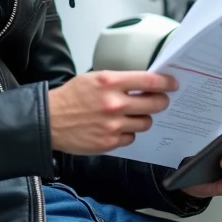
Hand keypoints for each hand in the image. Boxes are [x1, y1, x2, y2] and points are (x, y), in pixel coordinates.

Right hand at [48, 71, 175, 154]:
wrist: (49, 120)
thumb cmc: (70, 97)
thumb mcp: (93, 78)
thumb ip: (118, 81)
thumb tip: (143, 83)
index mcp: (110, 82)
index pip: (149, 81)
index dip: (166, 83)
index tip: (172, 84)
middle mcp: (114, 104)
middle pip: (154, 104)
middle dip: (160, 101)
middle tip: (159, 100)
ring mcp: (113, 125)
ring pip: (145, 122)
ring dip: (142, 118)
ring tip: (132, 115)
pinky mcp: (109, 142)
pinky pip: (131, 138)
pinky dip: (127, 133)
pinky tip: (117, 128)